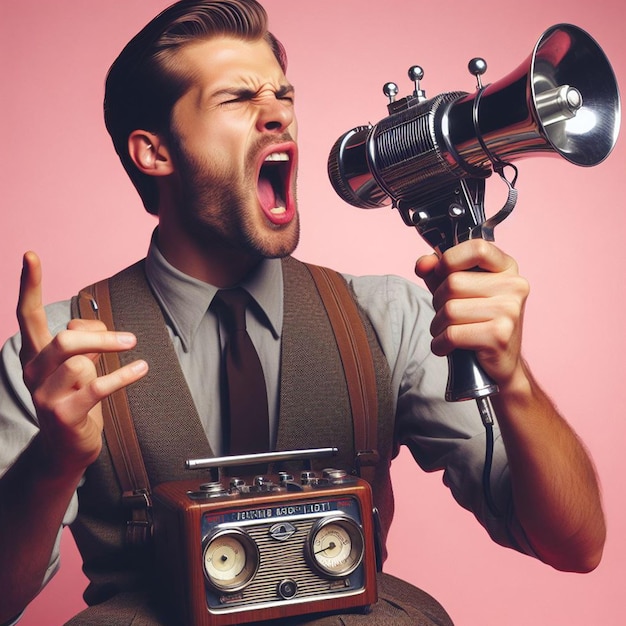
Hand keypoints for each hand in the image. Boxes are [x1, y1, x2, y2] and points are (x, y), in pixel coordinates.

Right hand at [17, 251, 148, 476]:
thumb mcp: (74, 365)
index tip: (31, 255)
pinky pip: (99, 386)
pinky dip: (125, 375)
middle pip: (65, 340)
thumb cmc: (75, 399)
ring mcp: (46, 396)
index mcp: (34, 355)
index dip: (28, 285)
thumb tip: (90, 326)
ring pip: (81, 363)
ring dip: (110, 358)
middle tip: (128, 339)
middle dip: (100, 336)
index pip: (27, 314)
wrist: (66, 448)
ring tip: (125, 361)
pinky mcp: (65, 414)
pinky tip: (141, 369)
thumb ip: (79, 340)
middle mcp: (33, 373)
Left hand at [414, 239, 528, 388]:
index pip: (477, 248)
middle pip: (453, 282)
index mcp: (506, 268)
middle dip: (439, 301)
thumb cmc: (477, 322)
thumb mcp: (459, 290)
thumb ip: (439, 271)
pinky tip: (448, 347)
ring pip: (450, 309)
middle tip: (448, 315)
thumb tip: (423, 264)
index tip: (442, 273)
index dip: (450, 260)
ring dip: (438, 325)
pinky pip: (452, 334)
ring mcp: (509, 311)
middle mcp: (514, 286)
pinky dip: (440, 343)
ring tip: (449, 331)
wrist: (502, 363)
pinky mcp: (499, 336)